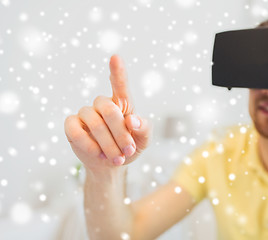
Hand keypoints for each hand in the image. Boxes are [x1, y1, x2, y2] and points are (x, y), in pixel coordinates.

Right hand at [64, 55, 150, 171]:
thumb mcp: (144, 140)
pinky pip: (75, 130)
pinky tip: (98, 154)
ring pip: (94, 123)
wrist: (112, 165)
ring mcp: (86, 114)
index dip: (117, 72)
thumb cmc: (129, 147)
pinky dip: (89, 145)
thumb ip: (144, 128)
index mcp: (122, 103)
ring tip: (117, 158)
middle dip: (121, 133)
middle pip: (109, 109)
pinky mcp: (72, 126)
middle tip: (128, 151)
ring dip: (108, 144)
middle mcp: (103, 105)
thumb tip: (133, 120)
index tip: (116, 57)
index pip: (120, 85)